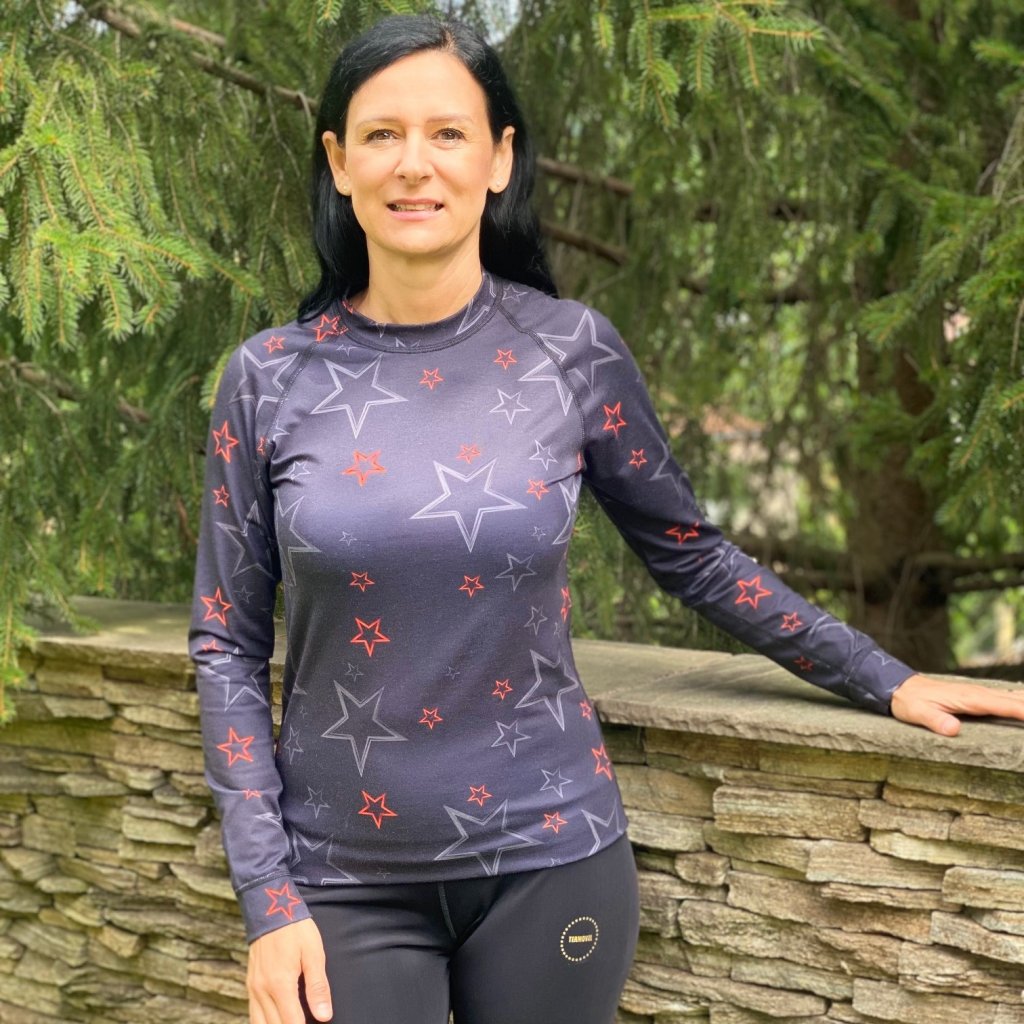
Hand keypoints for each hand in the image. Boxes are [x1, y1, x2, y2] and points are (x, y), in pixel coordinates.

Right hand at [248, 917, 332, 1023]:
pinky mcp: (250, 985)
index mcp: (280, 984)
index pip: (292, 1023)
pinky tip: (275, 1020)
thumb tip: (324, 1016)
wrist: (270, 909)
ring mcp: (253, 989)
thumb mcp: (314, 953)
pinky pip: (253, 1014)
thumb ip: (318, 987)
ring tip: (290, 1022)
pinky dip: (263, 1023)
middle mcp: (263, 991)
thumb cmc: (295, 929)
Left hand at [890, 672, 1023, 735]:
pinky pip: (1007, 699)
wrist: (897, 687)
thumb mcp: (917, 713)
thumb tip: (953, 729)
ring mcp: (979, 694)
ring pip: (1015, 697)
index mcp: (971, 698)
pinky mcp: (977, 697)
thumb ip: (935, 720)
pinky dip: (1022, 702)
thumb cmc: (908, 702)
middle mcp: (979, 693)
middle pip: (1019, 699)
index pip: (1008, 706)